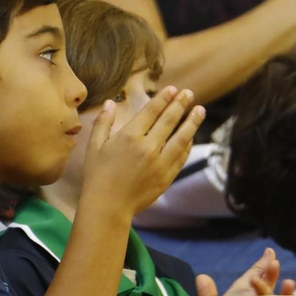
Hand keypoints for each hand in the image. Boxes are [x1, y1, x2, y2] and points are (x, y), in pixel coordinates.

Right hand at [79, 88, 203, 216]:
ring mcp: (159, 163)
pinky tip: (191, 137)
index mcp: (129, 137)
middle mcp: (147, 147)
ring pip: (181, 138)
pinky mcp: (166, 177)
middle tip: (189, 93)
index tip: (173, 89)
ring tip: (200, 110)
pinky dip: (188, 145)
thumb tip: (110, 102)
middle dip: (180, 104)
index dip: (164, 98)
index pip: (152, 111)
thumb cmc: (97, 175)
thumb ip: (103, 122)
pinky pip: (181, 157)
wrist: (108, 206)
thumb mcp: (95, 146)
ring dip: (192, 122)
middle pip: (169, 120)